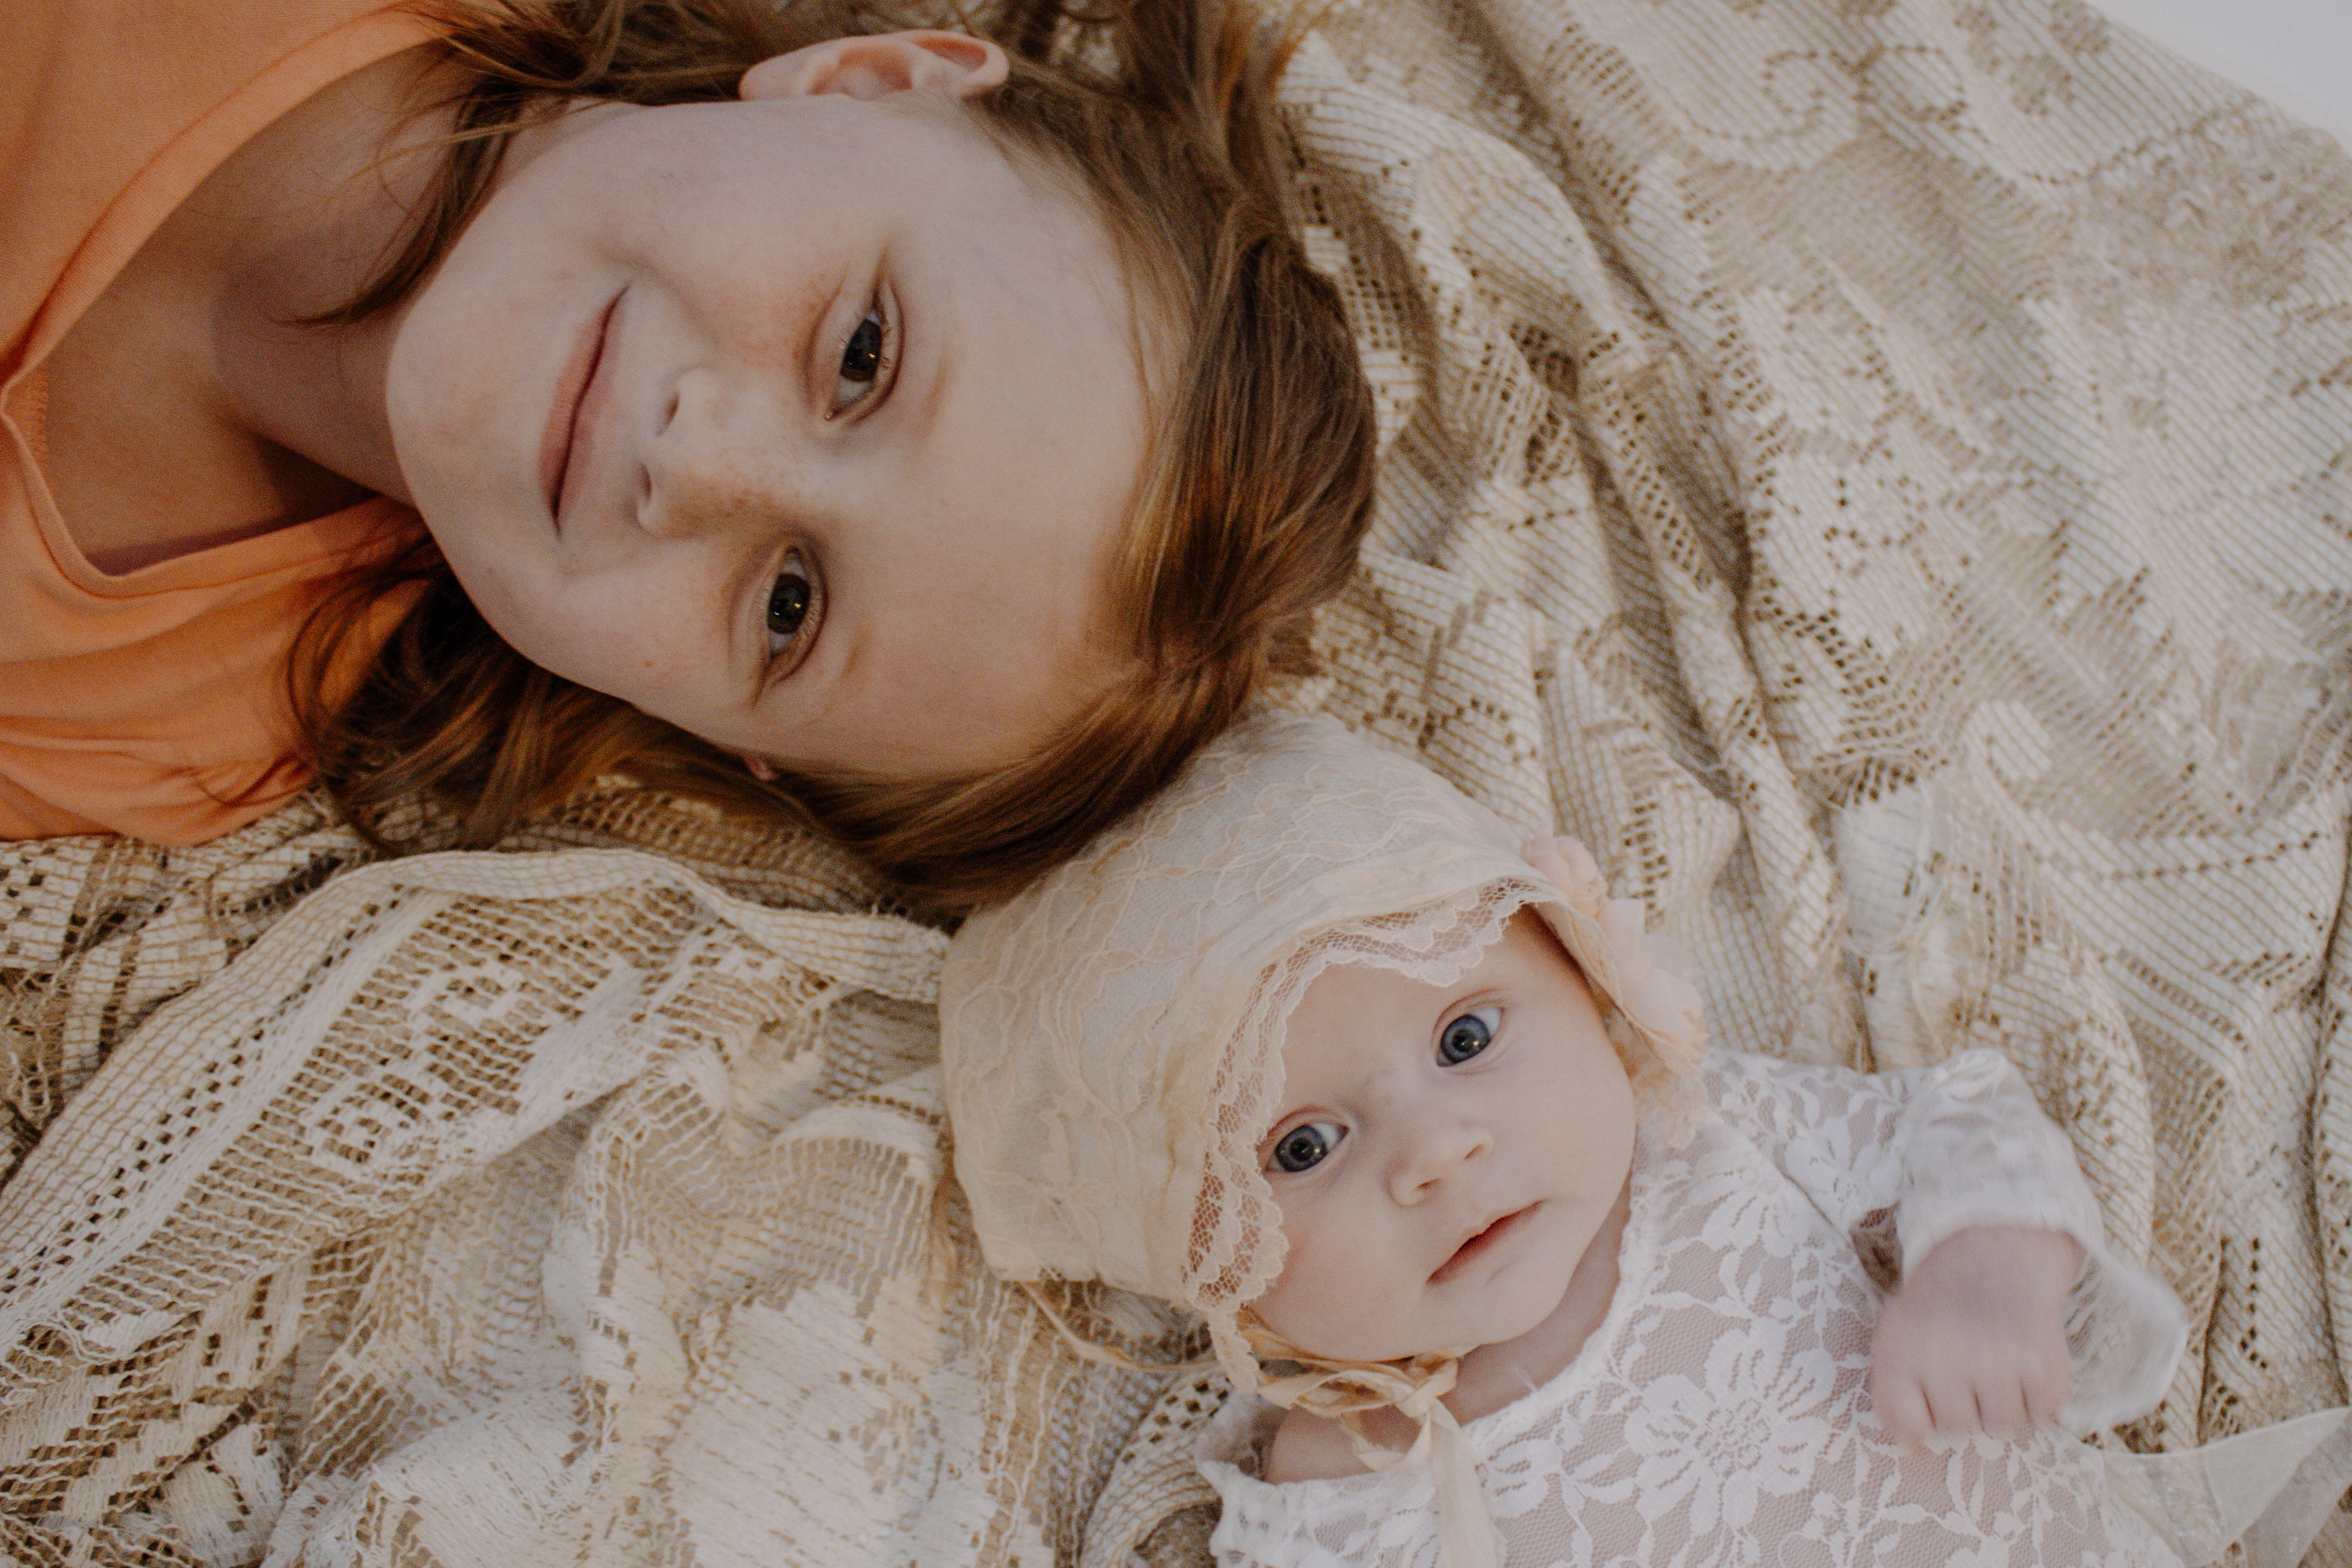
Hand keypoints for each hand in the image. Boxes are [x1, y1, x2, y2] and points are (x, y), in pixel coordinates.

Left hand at [1868, 1224, 2080, 1449]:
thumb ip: (1894, 1395)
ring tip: (1996, 1360)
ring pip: (2002, 1426)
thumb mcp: (1898, 1337)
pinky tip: (2024, 1360)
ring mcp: (1999, 1363)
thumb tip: (1914, 1452)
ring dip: (2002, 1401)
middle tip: (1967, 1363)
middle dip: (1963, 1404)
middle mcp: (1947, 1359)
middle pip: (1957, 1428)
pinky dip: (2038, 1396)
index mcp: (1903, 1351)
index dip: (1918, 1420)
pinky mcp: (2045, 1366)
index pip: (1902, 1423)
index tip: (1928, 1396)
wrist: (1994, 1255)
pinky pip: (2042, 1416)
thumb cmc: (1940, 1309)